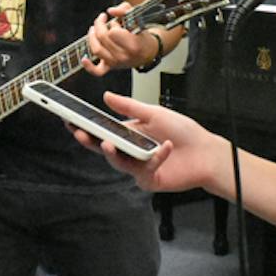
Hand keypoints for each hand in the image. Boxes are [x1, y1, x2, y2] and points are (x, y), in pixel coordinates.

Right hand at [72, 91, 223, 193]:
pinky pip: (144, 169)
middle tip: (79, 134)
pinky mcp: (149, 180)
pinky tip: (165, 147)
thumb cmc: (182, 132)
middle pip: (105, 149)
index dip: (87, 127)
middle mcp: (130, 151)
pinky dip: (155, 157)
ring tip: (108, 143)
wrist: (206, 151)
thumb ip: (130, 107)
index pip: (103, 131)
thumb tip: (106, 96)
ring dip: (113, 154)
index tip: (70, 120)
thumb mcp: (155, 113)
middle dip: (90, 142)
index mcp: (129, 134)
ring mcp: (138, 167)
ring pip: (119, 163)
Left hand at [82, 3, 154, 75]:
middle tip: (103, 19)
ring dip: (91, 37)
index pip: (113, 32)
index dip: (113, 24)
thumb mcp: (137, 18)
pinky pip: (97, 71)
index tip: (118, 23)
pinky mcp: (111, 67)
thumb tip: (110, 11)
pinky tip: (84, 58)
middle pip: (102, 38)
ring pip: (96, 49)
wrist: (147, 53)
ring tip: (93, 29)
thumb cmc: (141, 35)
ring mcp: (116, 63)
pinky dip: (89, 66)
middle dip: (101, 25)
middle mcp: (124, 56)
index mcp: (133, 45)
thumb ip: (125, 9)